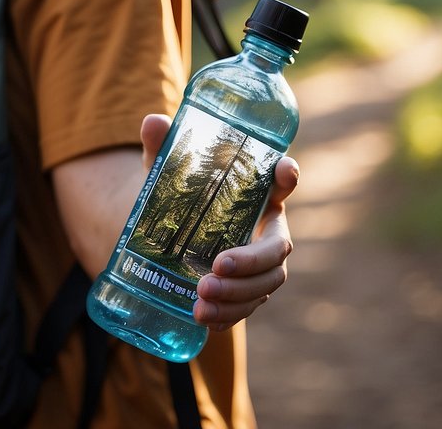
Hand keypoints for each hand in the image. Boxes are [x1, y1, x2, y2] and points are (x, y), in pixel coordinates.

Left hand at [140, 114, 299, 331]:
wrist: (169, 236)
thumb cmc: (180, 195)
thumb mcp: (167, 172)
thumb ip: (162, 149)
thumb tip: (153, 122)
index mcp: (258, 194)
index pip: (282, 180)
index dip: (287, 175)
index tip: (283, 169)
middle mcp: (267, 230)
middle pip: (277, 249)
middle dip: (250, 262)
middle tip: (214, 268)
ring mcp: (260, 266)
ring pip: (265, 285)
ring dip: (237, 296)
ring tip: (200, 302)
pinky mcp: (245, 292)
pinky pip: (248, 308)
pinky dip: (230, 316)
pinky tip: (206, 319)